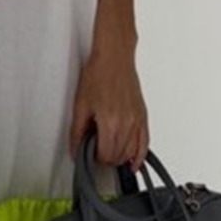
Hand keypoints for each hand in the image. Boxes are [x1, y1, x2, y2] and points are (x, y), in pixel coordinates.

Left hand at [68, 44, 149, 170]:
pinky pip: (145, 144)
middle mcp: (127, 123)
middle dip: (106, 159)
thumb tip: (76, 148)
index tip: (89, 154)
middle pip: (118, 157)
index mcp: (110, 122)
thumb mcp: (81, 104)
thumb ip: (77, 131)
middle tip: (96, 152)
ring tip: (109, 152)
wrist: (115, 57)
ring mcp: (137, 120)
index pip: (105, 155)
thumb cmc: (99, 74)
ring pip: (131, 153)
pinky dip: (139, 156)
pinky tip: (134, 163)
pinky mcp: (143, 116)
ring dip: (120, 158)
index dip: (95, 159)